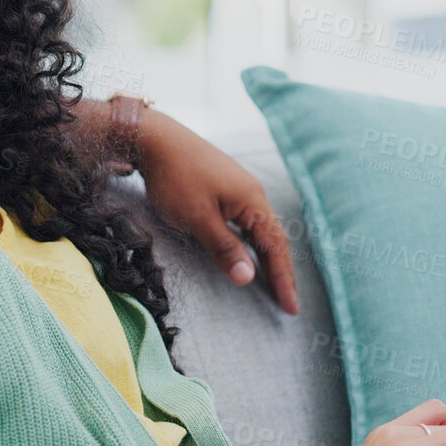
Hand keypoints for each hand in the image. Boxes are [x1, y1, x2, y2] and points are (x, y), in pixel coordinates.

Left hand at [137, 109, 298, 313]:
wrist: (155, 138)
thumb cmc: (175, 178)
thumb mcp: (197, 218)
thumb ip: (224, 248)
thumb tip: (248, 278)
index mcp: (252, 201)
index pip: (275, 247)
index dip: (283, 278)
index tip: (291, 307)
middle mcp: (253, 193)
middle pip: (274, 238)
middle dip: (281, 272)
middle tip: (288, 304)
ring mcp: (239, 188)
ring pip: (261, 229)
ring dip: (268, 258)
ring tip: (274, 283)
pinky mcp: (225, 186)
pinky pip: (248, 221)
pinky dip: (253, 242)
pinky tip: (249, 252)